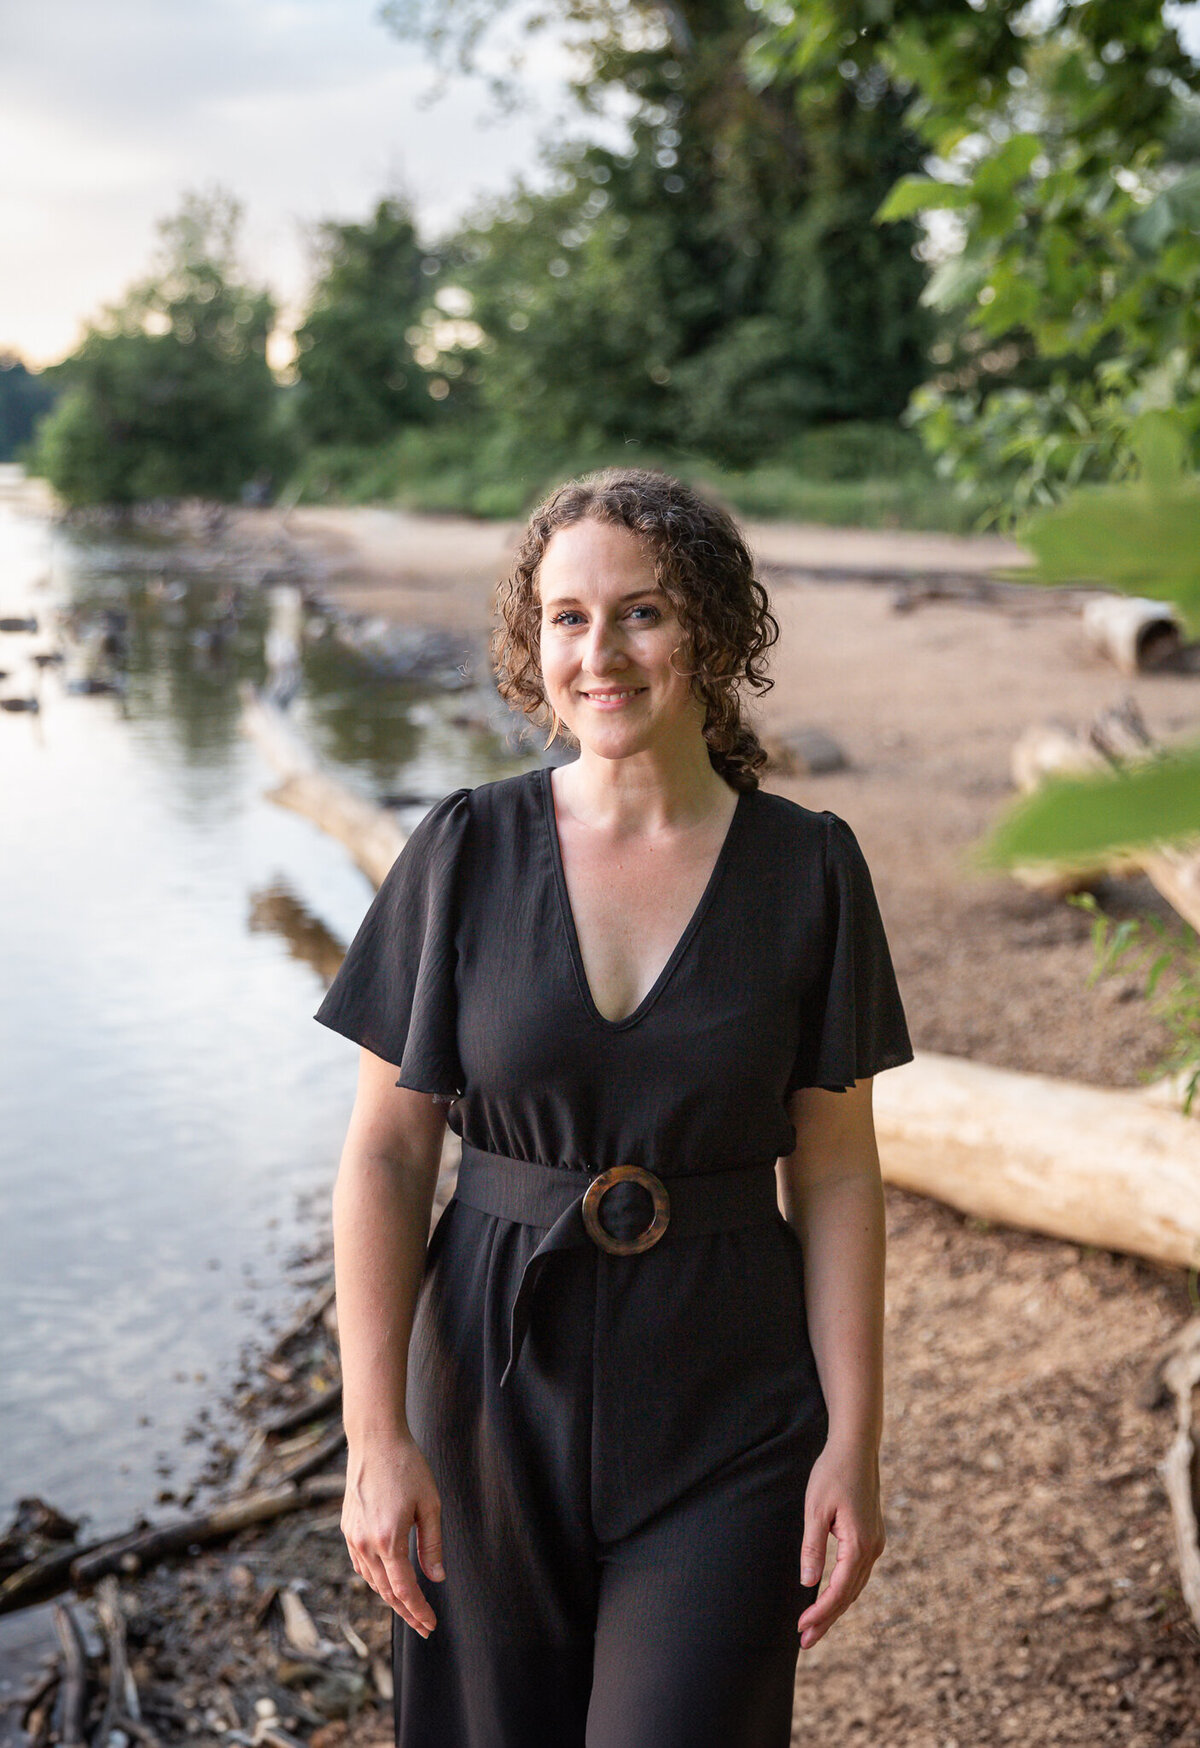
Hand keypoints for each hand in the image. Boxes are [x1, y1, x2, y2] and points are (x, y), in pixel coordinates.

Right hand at [342, 1430, 445, 1637]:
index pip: (404, 1590)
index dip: (418, 1611)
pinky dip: (375, 1579)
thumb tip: (436, 1578)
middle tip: (423, 1626)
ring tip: (409, 1607)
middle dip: (406, 1612)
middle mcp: (365, 1543)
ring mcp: (353, 1536)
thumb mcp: (430, 1504)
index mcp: (388, 1539)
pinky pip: (360, 1564)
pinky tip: (387, 1580)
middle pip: (386, 1591)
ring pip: (371, 1581)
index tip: (431, 1625)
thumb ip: (432, 1545)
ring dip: (390, 1597)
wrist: (375, 1439)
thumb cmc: (407, 1466)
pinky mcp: (347, 1528)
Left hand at [796, 1437, 885, 1648]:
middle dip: (827, 1619)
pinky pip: (857, 1573)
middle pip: (849, 1595)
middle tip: (804, 1642)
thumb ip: (812, 1547)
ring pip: (855, 1586)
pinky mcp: (872, 1537)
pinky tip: (830, 1597)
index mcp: (859, 1544)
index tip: (801, 1629)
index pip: (839, 1591)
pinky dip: (843, 1590)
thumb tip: (808, 1584)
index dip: (820, 1613)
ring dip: (835, 1608)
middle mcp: (873, 1548)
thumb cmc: (832, 1473)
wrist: (857, 1446)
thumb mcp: (815, 1509)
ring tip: (814, 1628)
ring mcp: (875, 1543)